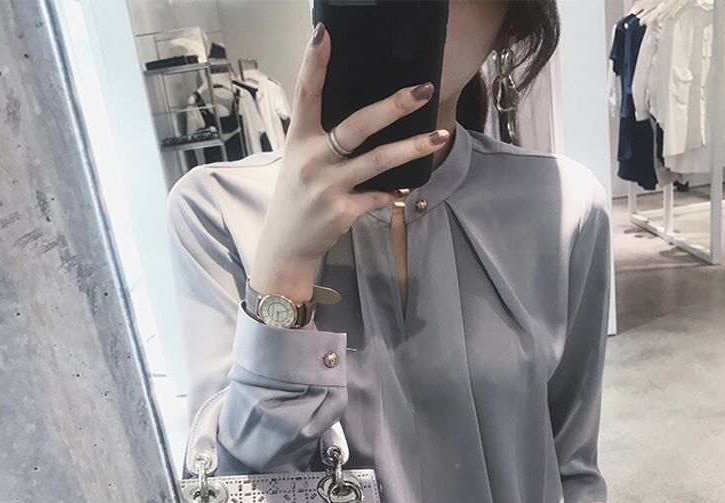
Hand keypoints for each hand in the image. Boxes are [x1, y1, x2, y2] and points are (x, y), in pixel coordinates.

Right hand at [249, 20, 449, 299]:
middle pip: (356, 125)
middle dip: (392, 106)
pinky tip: (408, 190)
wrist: (285, 246)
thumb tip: (363, 118)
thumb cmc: (296, 199)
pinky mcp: (342, 211)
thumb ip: (321, 139)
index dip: (314, 63)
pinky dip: (394, 193)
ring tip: (439, 136)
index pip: (305, 94)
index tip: (325, 34)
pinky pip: (377, 196)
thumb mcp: (298, 162)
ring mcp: (328, 187)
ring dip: (412, 148)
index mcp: (299, 140)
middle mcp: (312, 160)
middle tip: (421, 90)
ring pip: (377, 161)